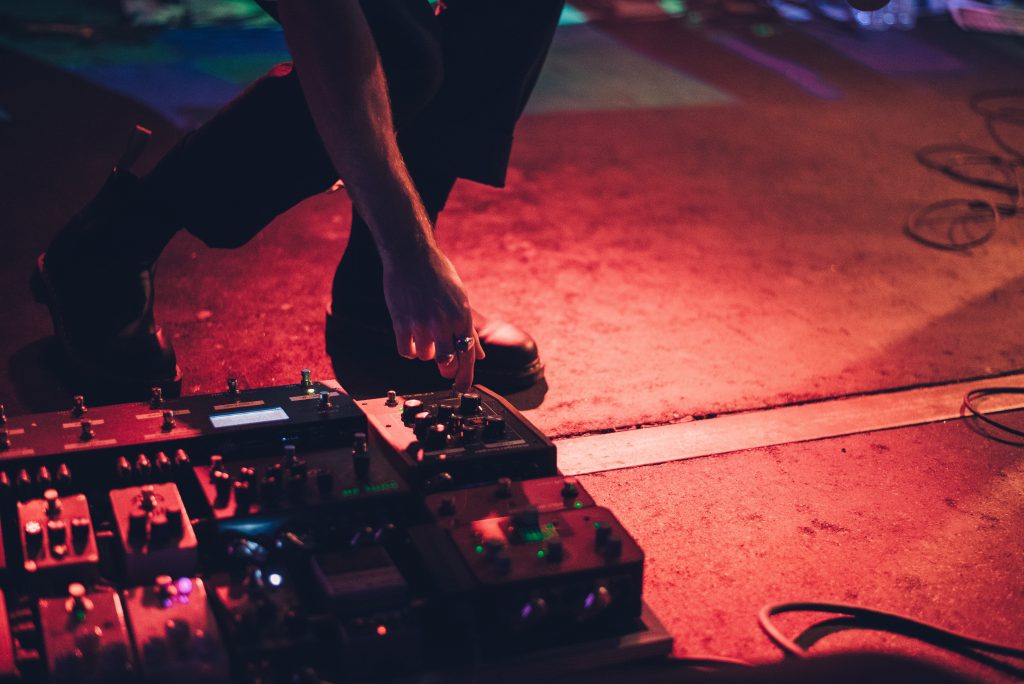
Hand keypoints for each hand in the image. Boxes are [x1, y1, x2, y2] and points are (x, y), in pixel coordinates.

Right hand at [381, 245, 484, 391]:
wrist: (411, 255)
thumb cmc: (438, 274)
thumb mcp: (461, 299)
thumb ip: (470, 329)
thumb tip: (480, 355)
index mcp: (462, 316)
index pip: (468, 355)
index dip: (466, 376)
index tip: (462, 388)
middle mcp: (444, 322)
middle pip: (447, 363)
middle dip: (446, 368)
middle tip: (443, 363)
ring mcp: (422, 324)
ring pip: (425, 357)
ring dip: (425, 352)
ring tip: (424, 335)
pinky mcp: (401, 322)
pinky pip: (405, 351)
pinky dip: (408, 349)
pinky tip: (409, 337)